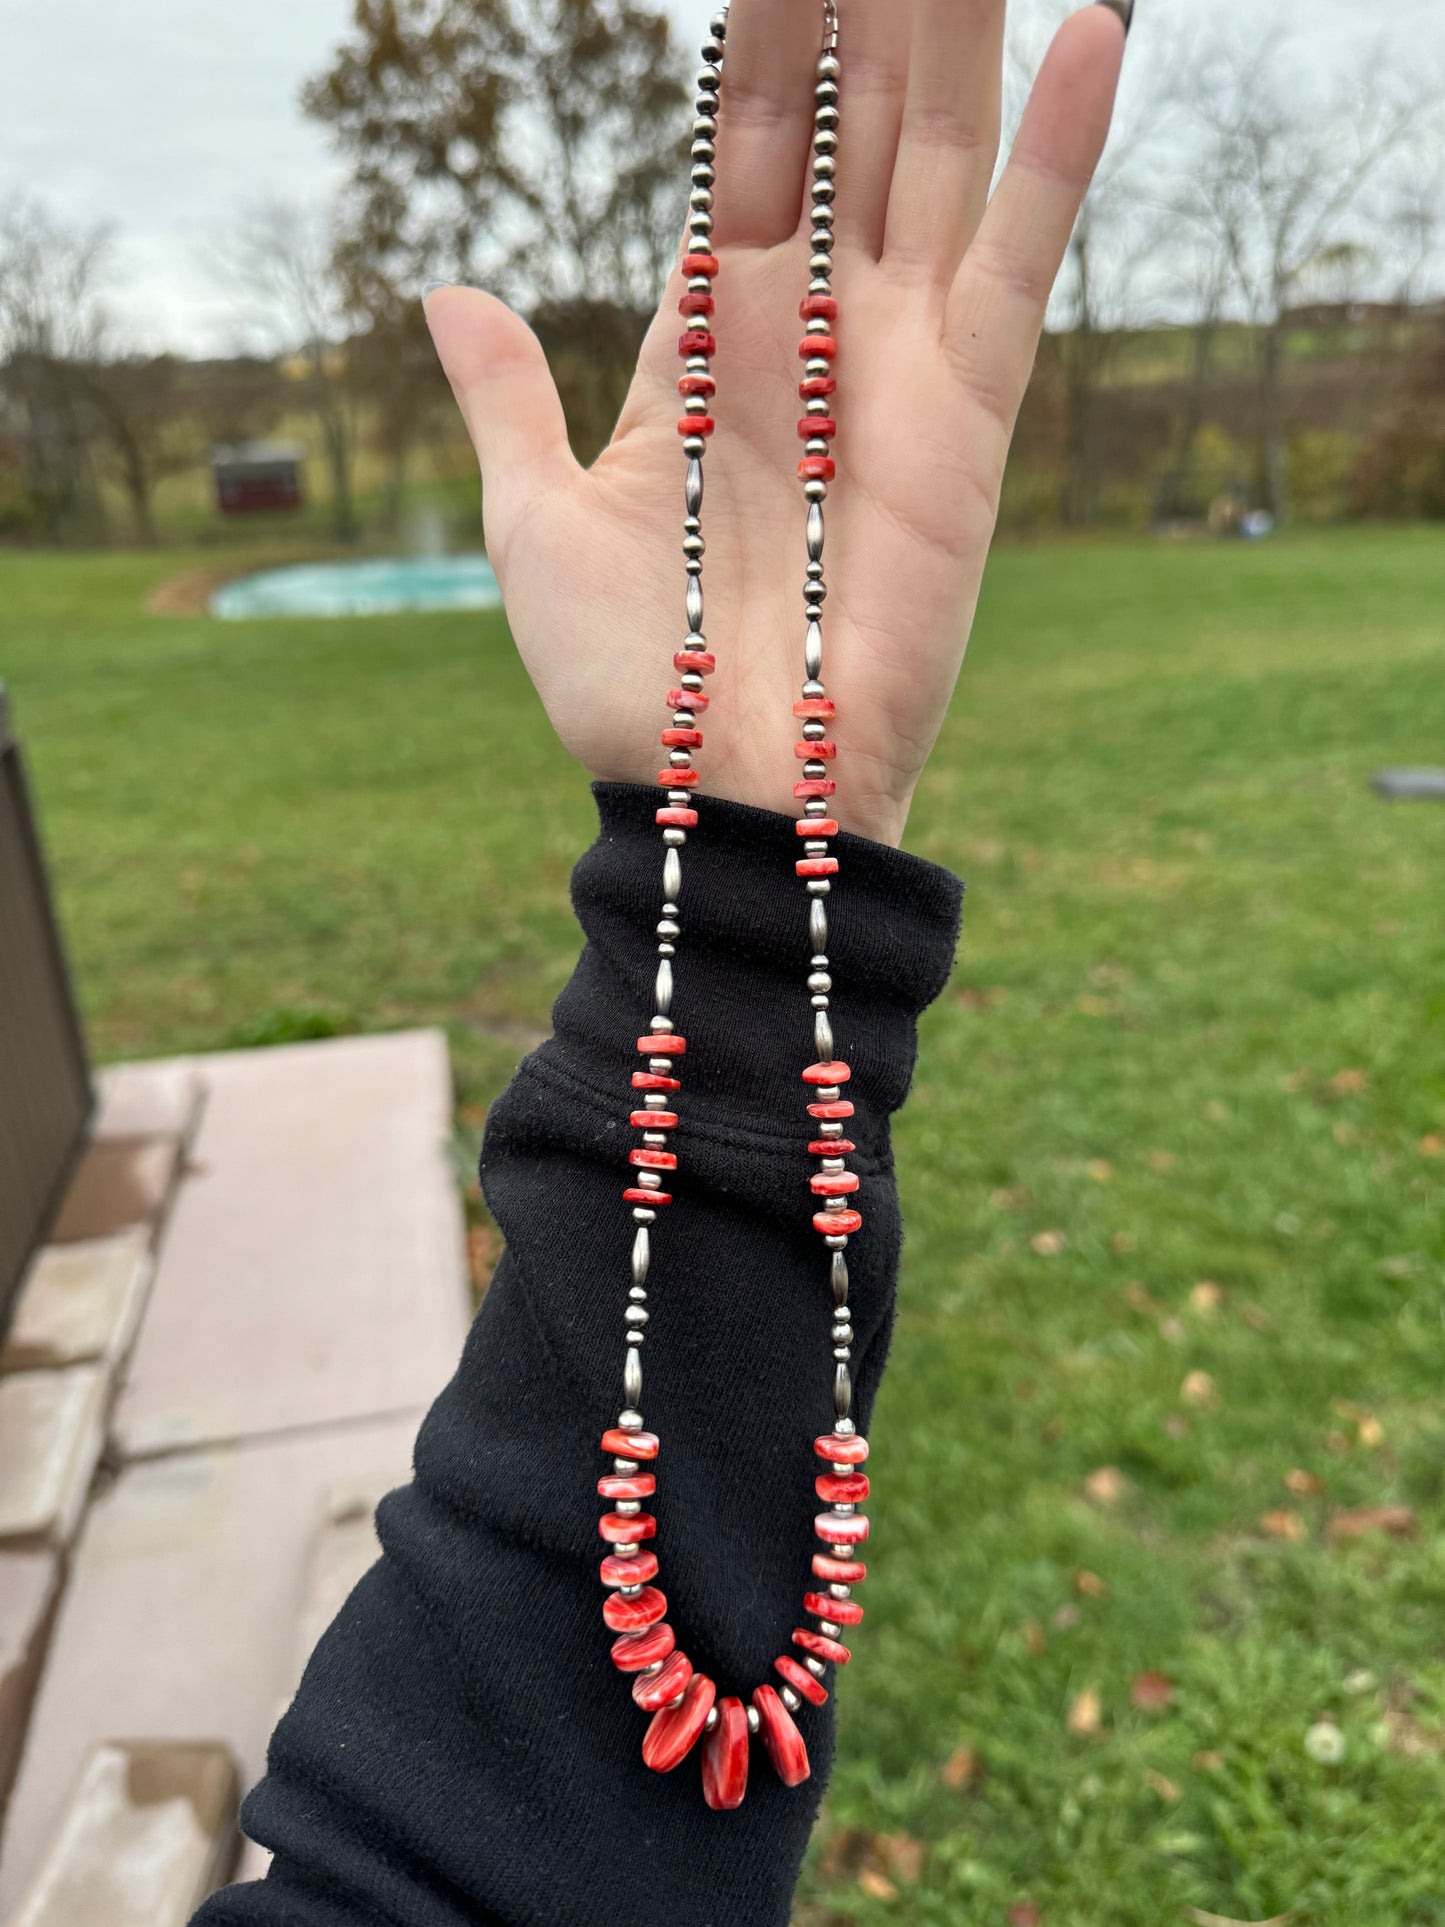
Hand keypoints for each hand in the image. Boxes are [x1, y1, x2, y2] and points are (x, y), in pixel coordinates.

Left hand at [426, 1, 1124, 846]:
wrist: (718, 791)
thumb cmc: (624, 681)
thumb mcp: (534, 522)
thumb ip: (510, 400)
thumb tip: (449, 291)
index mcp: (713, 346)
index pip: (740, 155)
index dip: (753, 46)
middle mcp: (816, 334)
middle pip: (847, 126)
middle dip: (858, 6)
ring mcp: (900, 364)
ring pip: (935, 153)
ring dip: (951, 29)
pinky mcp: (970, 417)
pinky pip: (1023, 259)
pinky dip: (1062, 149)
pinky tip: (1094, 20)